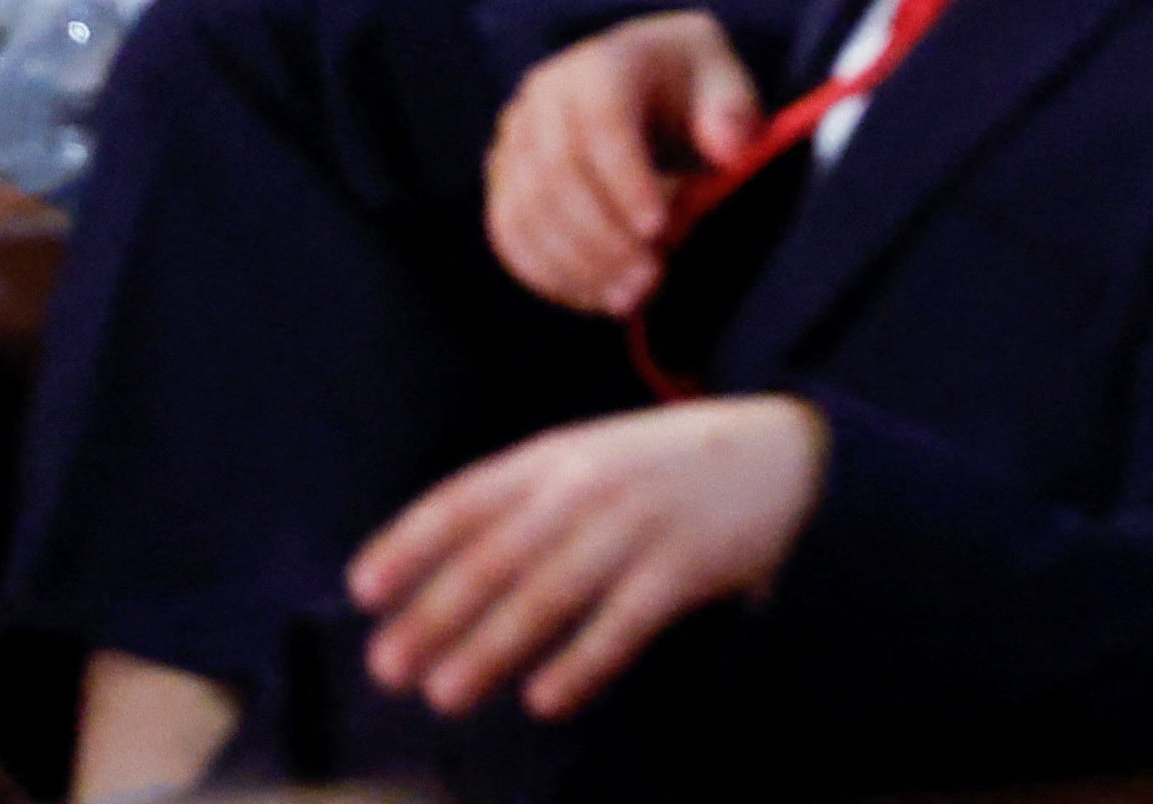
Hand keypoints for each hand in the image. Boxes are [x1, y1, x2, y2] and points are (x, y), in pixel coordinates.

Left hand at [354, 396, 828, 719]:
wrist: (789, 455)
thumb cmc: (668, 467)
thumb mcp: (595, 456)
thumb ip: (526, 500)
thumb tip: (440, 572)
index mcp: (560, 454)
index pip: (466, 498)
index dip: (409, 543)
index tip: (364, 591)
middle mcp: (592, 485)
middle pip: (497, 557)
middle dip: (435, 615)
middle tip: (388, 667)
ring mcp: (641, 524)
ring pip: (550, 594)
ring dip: (491, 648)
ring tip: (446, 693)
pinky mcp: (687, 567)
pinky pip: (623, 623)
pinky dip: (581, 663)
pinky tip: (545, 698)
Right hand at [486, 12, 759, 318]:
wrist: (647, 79)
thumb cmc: (691, 82)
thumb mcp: (725, 79)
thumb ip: (733, 110)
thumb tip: (729, 149)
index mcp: (601, 63)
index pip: (601, 122)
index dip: (625, 180)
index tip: (659, 228)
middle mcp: (543, 97)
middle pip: (555, 174)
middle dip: (601, 236)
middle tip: (648, 279)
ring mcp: (514, 140)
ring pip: (525, 212)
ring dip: (575, 265)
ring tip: (630, 298)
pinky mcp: (503, 180)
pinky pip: (510, 235)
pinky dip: (550, 274)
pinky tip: (596, 297)